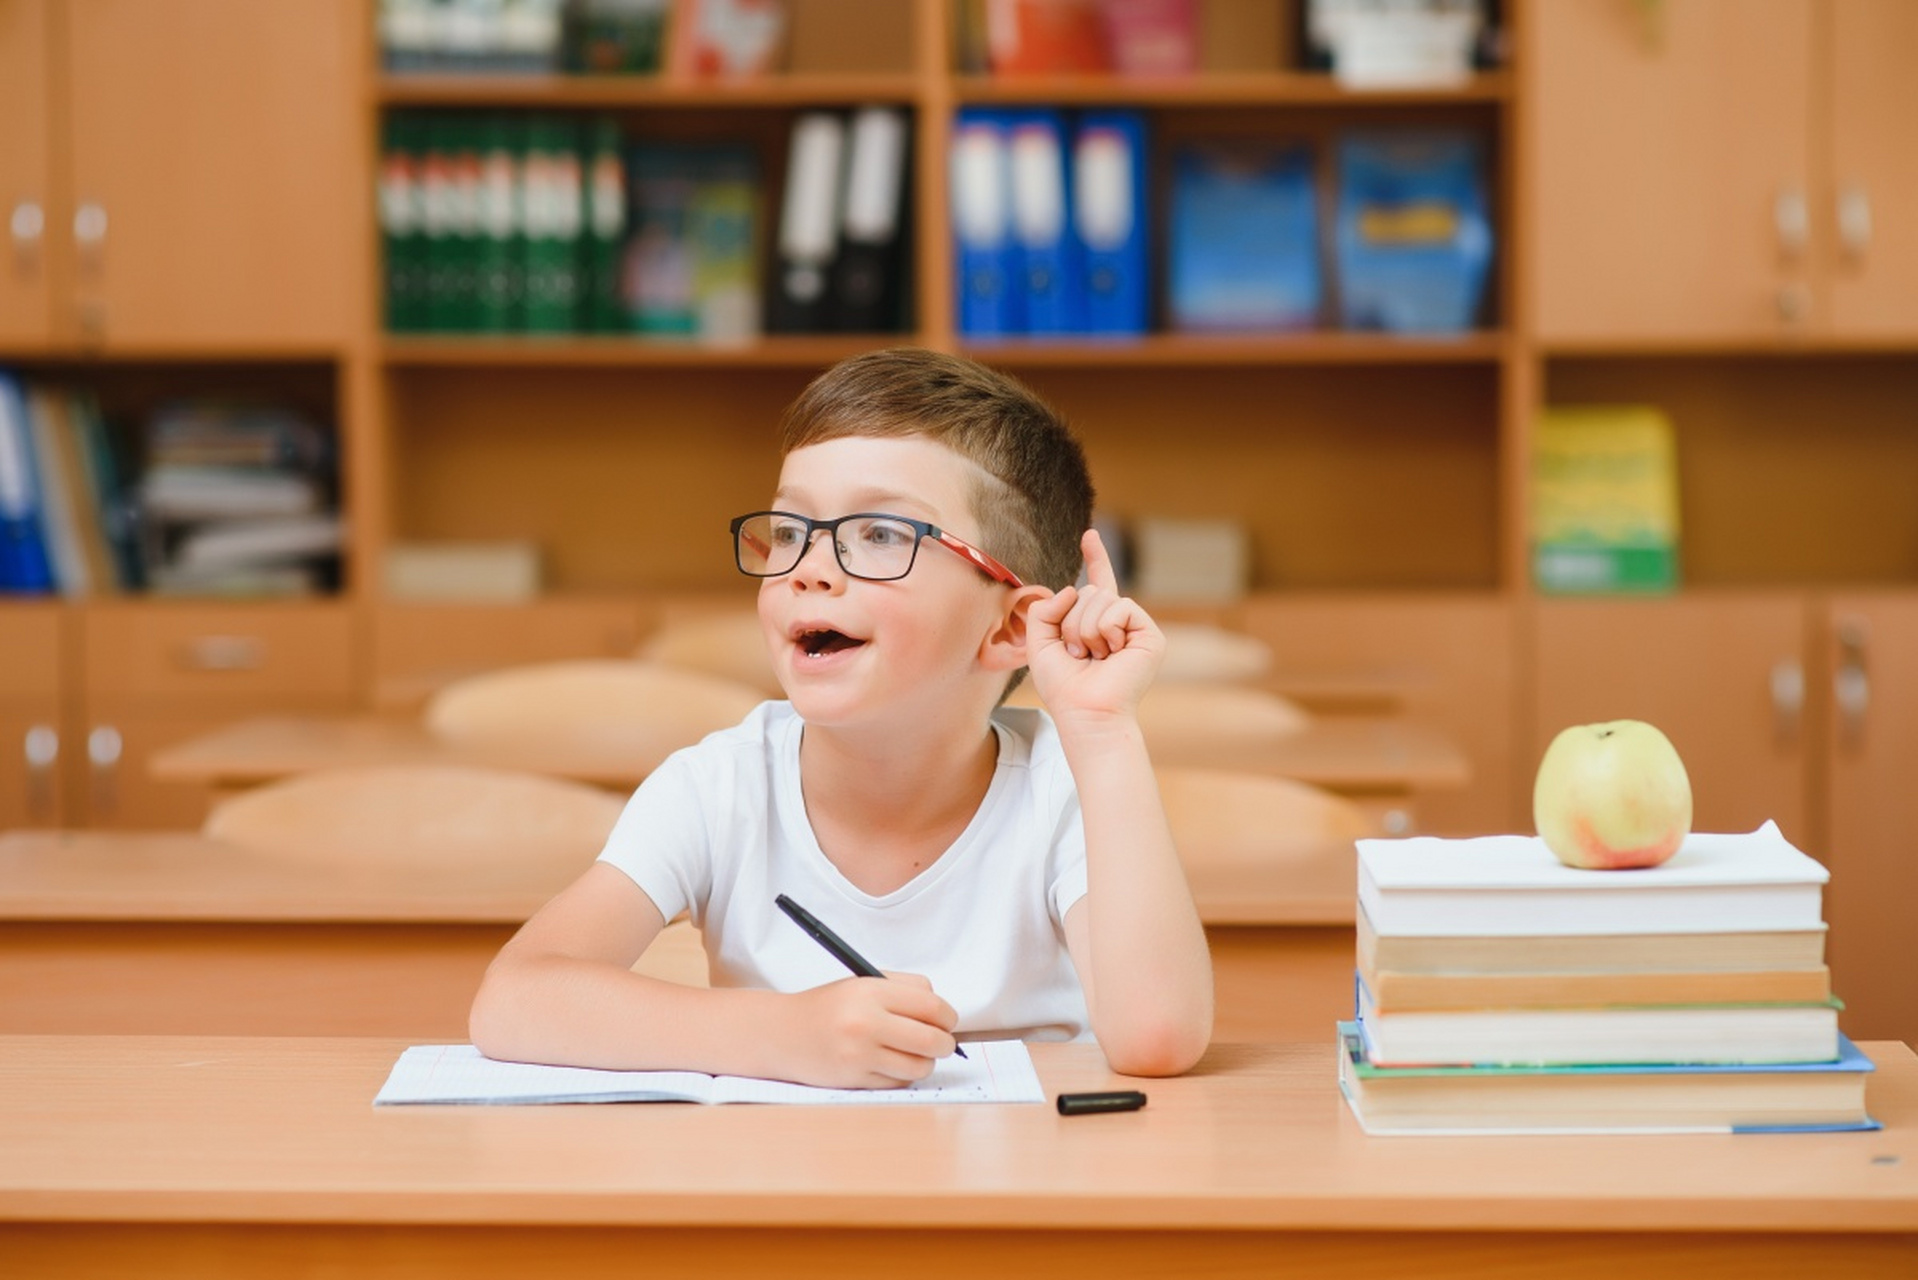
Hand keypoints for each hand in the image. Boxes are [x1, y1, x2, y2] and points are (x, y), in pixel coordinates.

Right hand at [778, 973, 958, 1088]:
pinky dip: (902, 1075)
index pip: (931, 1006)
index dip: (948, 1016)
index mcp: (870, 992)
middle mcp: (865, 1023)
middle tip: (942, 1042)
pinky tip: (890, 1063)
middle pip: (931, 1039)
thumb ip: (905, 990)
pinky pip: (899, 1082)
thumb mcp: (863, 984)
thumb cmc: (828, 1007)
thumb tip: (944, 1014)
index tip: (947, 1021)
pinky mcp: (856, 1080)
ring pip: (920, 1066)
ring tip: (914, 1053)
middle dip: (945, 1043)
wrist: (784, 1034)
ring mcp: (860, 1055)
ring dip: (925, 1062)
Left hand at [1025, 529, 1163, 726]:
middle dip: (1071, 621)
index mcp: (1095, 623)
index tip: (1089, 535)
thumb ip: (1044, 609)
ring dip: (1085, 629)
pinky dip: (1105, 630)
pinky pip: (1119, 607)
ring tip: (1093, 657)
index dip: (1095, 557)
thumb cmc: (1063, 686)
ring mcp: (1135, 627)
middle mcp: (1117, 622)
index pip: (1096, 583)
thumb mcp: (1039, 643)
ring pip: (1101, 597)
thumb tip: (1073, 588)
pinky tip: (1111, 653)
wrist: (1085, 711)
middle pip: (1089, 590)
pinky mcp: (1149, 635)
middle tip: (1078, 654)